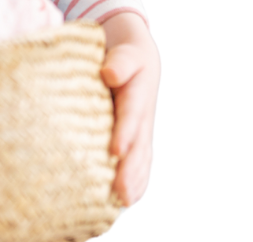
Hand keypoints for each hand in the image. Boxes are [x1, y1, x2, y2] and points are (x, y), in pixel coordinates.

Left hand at [99, 13, 159, 207]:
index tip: (116, 151)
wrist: (140, 57)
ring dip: (134, 180)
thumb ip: (119, 62)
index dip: (125, 133)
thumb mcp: (124, 52)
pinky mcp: (140, 138)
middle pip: (138, 145)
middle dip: (129, 169)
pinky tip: (129, 199)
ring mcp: (144, 129)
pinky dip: (138, 180)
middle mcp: (143, 116)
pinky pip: (142, 162)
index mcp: (137, 94)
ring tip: (124, 201)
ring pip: (141, 158)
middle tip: (120, 192)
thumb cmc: (125, 54)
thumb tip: (108, 73)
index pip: (131, 115)